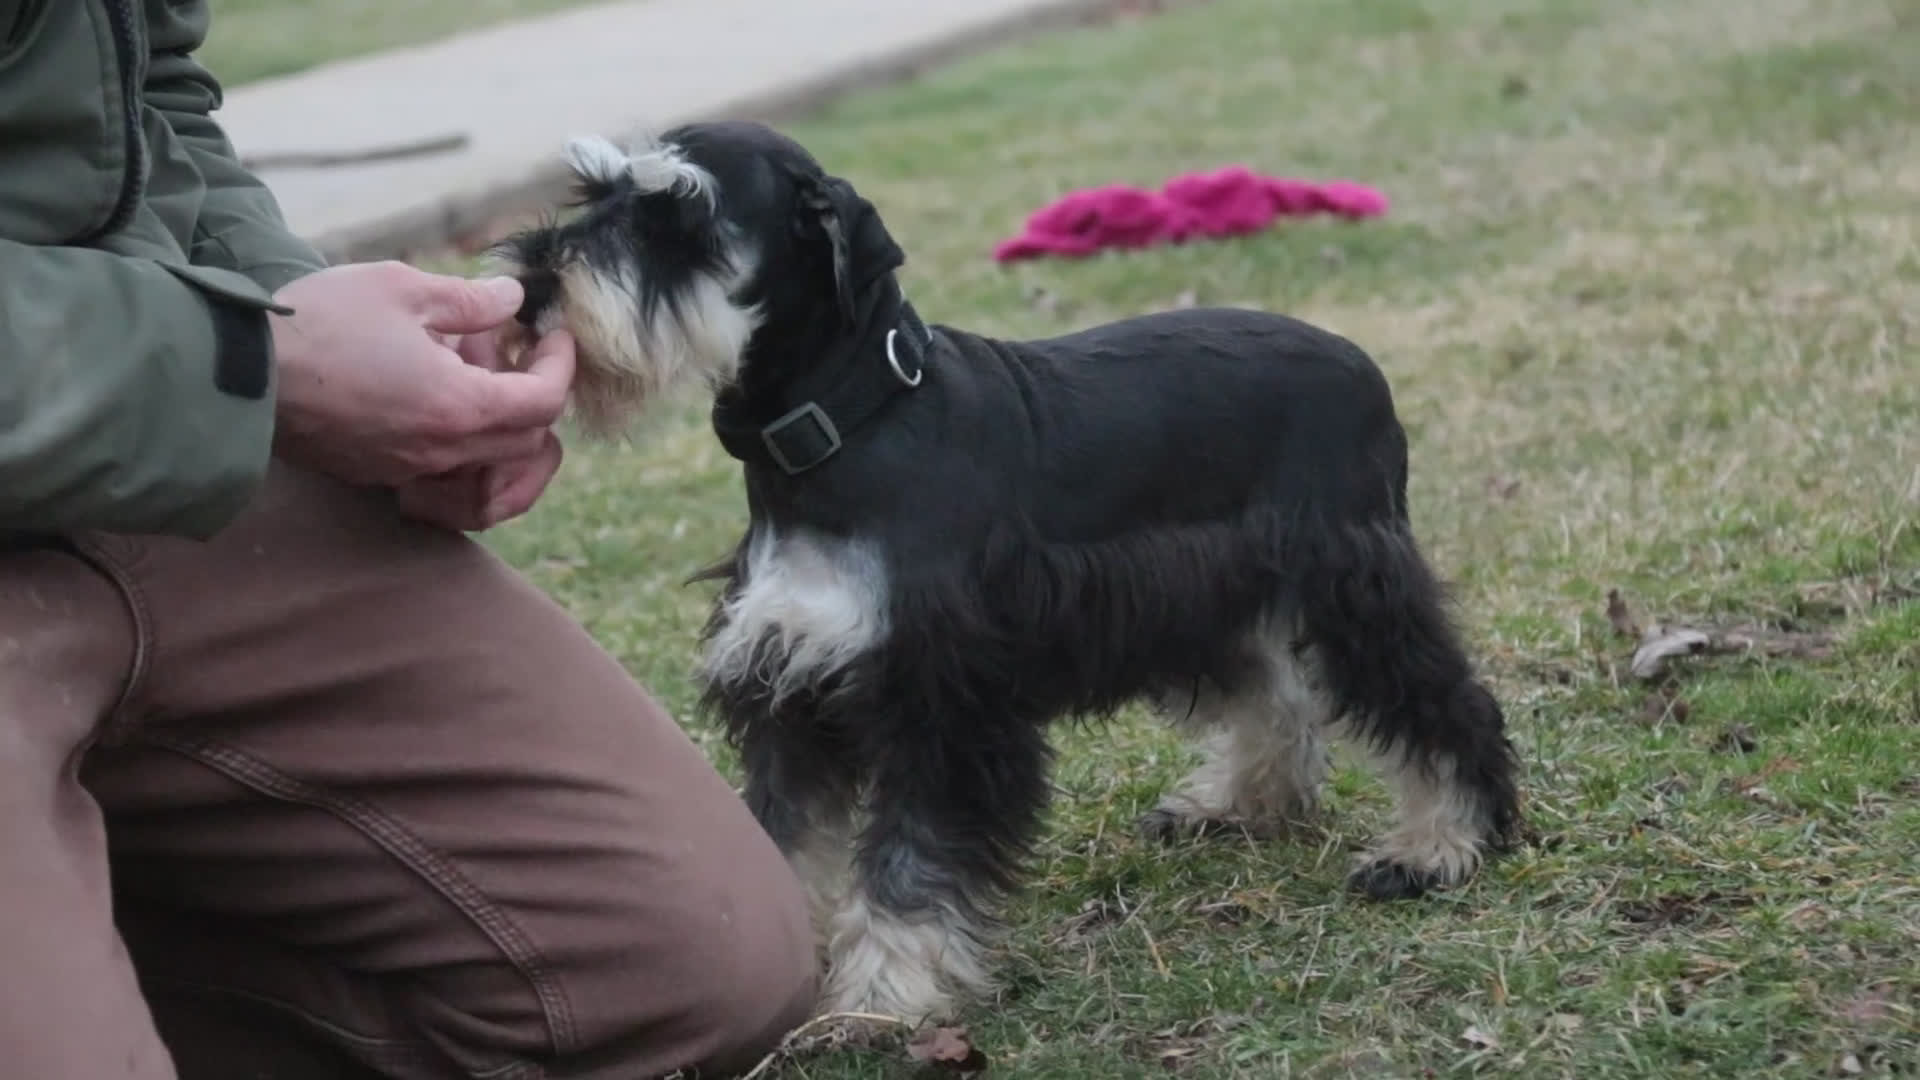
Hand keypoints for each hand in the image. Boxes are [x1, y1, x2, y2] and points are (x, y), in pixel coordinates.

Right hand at [267, 261, 573, 490]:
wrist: (237, 373)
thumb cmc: (319, 323)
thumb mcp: (402, 289)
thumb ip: (469, 300)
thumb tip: (511, 301)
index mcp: (459, 407)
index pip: (544, 403)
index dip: (560, 365)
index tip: (553, 333)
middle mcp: (442, 450)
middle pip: (526, 440)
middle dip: (533, 392)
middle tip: (507, 346)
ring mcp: (409, 469)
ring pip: (485, 458)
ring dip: (494, 416)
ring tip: (462, 363)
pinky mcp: (378, 474)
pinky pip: (443, 467)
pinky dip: (456, 433)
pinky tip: (426, 384)